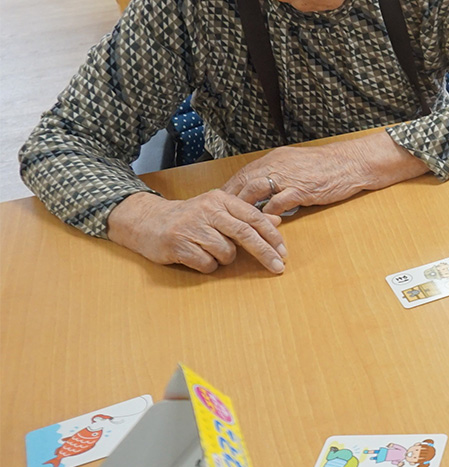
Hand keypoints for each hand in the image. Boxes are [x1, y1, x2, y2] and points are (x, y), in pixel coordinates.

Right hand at [107, 190, 286, 273]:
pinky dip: (208, 265)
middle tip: (278, 267)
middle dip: (264, 252)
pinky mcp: (178, 245)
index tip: (283, 251)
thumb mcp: (218, 211)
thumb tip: (277, 221)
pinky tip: (197, 256)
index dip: (271, 235)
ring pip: (226, 252)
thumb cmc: (189, 218)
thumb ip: (246, 216)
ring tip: (210, 250)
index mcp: (220, 200)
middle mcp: (207, 210)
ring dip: (225, 258)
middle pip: (244, 234)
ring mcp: (191, 227)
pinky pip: (207, 263)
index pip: (253, 217)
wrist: (148, 221)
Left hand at [222, 131, 429, 215]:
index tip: (219, 204)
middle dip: (229, 200)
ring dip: (244, 207)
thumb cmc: (328, 166)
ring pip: (255, 190)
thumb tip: (263, 191)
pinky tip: (263, 224)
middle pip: (243, 182)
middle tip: (219, 217)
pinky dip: (267, 213)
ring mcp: (288, 176)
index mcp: (275, 159)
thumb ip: (280, 175)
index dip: (230, 190)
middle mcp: (277, 165)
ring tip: (235, 223)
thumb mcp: (298, 165)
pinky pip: (277, 202)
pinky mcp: (301, 189)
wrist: (352, 163)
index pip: (244, 174)